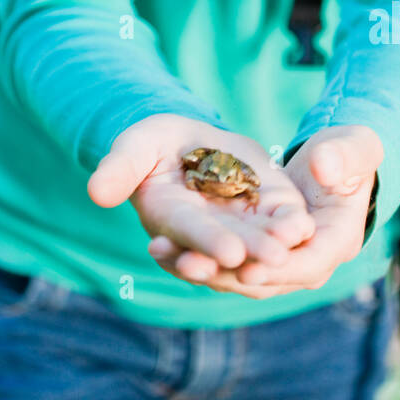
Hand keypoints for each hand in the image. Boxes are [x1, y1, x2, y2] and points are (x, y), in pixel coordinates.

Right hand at [87, 113, 315, 274]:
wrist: (186, 140)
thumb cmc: (153, 144)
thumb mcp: (134, 146)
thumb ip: (119, 167)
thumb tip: (95, 191)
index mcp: (171, 219)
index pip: (190, 234)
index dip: (208, 242)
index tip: (228, 251)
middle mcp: (207, 231)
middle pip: (230, 246)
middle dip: (251, 253)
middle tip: (272, 259)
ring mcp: (239, 223)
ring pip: (258, 242)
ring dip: (275, 247)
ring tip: (292, 244)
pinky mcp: (265, 205)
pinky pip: (278, 220)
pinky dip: (290, 226)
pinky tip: (303, 226)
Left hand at [145, 125, 382, 298]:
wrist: (334, 161)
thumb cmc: (348, 152)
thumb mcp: (356, 146)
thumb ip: (345, 155)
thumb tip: (324, 166)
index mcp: (337, 242)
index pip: (305, 265)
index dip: (273, 267)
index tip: (243, 265)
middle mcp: (306, 262)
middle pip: (262, 279)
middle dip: (222, 273)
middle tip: (187, 263)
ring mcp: (279, 261)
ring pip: (235, 273)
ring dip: (199, 266)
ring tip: (161, 250)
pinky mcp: (254, 251)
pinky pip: (221, 260)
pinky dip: (192, 253)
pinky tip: (159, 243)